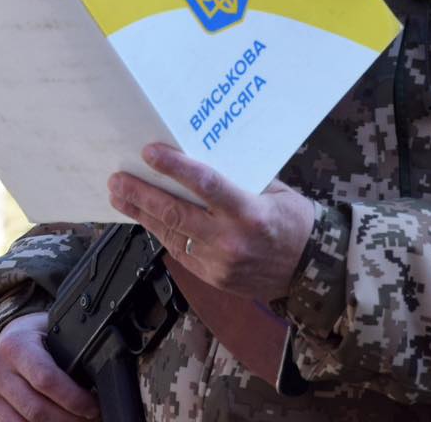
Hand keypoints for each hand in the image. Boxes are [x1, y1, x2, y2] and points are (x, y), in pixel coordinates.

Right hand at [0, 311, 98, 421]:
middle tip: (91, 419)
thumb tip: (99, 378)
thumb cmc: (38, 338)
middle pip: (37, 409)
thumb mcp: (54, 334)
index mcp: (16, 345)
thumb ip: (71, 353)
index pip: (47, 379)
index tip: (93, 408)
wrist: (4, 339)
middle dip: (69, 420)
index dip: (74, 399)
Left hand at [108, 143, 315, 301]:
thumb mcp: (275, 191)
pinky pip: (180, 252)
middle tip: (117, 178)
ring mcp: (219, 263)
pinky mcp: (213, 278)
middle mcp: (231, 240)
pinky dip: (162, 232)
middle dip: (142, 194)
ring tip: (120, 196)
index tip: (149, 152)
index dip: (174, 167)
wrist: (312, 269)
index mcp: (250, 212)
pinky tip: (147, 218)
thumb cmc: (295, 222)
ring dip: (142, 214)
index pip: (205, 185)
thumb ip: (239, 180)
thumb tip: (202, 159)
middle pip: (176, 213)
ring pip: (171, 235)